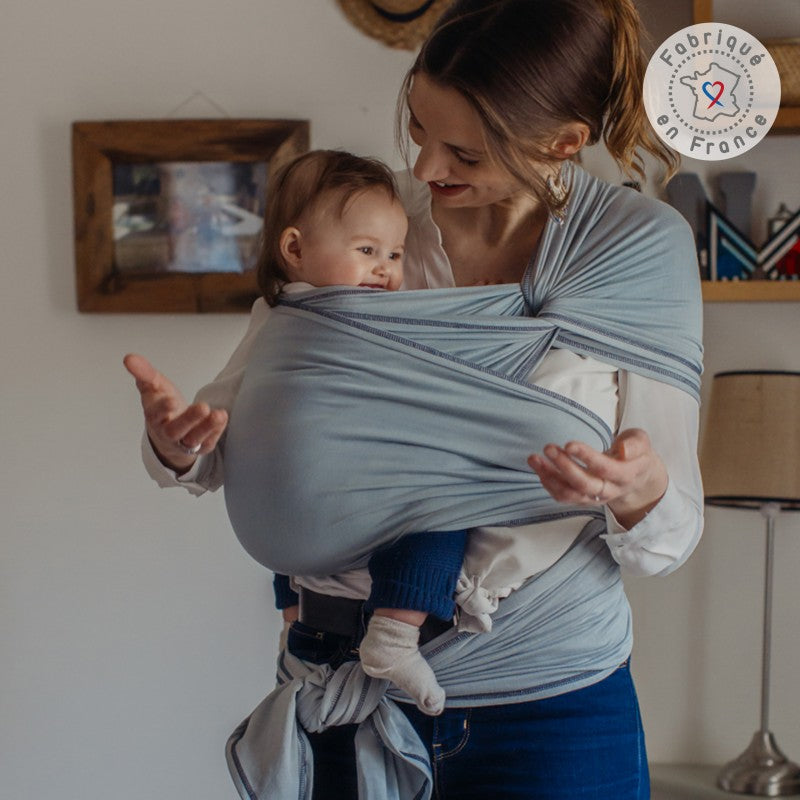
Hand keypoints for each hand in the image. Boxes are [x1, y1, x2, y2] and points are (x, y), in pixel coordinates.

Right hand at [123, 353, 227, 473]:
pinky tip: (222, 418)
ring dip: (207, 427)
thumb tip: (129, 358)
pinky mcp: (201, 446)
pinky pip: (208, 442)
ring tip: (219, 414)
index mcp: (155, 416)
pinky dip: (216, 431)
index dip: (163, 408)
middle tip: (203, 407)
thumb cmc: (162, 407)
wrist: (169, 434)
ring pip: (194, 439)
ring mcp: (184, 441)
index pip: (156, 414)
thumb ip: (144, 373)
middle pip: (176, 430)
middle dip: (189, 419)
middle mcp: (168, 432)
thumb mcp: (153, 388)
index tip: (172, 400)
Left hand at [527, 428, 667, 528]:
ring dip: (549, 477)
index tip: (569, 444)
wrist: (637, 477)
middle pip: (584, 484)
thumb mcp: (642, 442)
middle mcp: (610, 490)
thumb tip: (623, 449)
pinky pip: (563, 497)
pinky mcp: (583, 499)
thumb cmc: (635, 454)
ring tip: (534, 458)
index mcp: (626, 475)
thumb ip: (635, 444)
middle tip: (549, 448)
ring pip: (570, 493)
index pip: (605, 468)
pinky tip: (539, 468)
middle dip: (564, 466)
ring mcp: (595, 497)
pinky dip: (549, 484)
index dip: (587, 457)